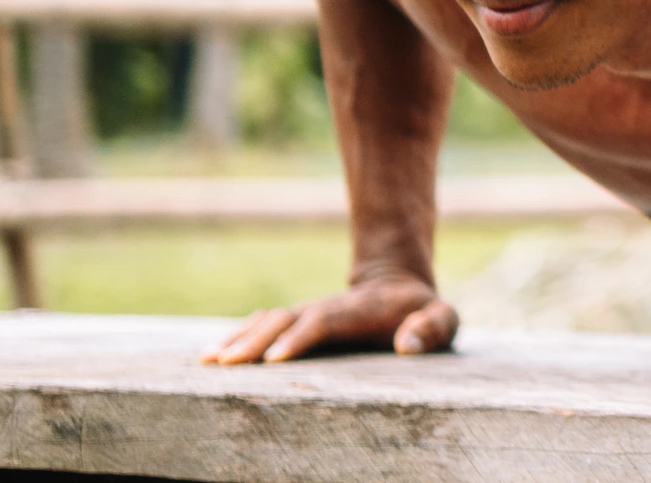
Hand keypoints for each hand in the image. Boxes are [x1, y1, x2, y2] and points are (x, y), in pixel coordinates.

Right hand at [199, 273, 456, 364]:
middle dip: (254, 342)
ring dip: (237, 339)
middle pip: (285, 321)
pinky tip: (210, 357)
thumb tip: (407, 345)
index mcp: (358, 310)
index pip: (324, 322)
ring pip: (266, 322)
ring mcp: (307, 312)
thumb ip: (433, 327)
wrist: (399, 284)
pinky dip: (235, 338)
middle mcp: (325, 308)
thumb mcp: (443, 318)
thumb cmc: (423, 312)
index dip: (299, 338)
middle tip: (225, 365)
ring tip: (207, 362)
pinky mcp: (295, 321)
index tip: (272, 360)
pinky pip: (260, 326)